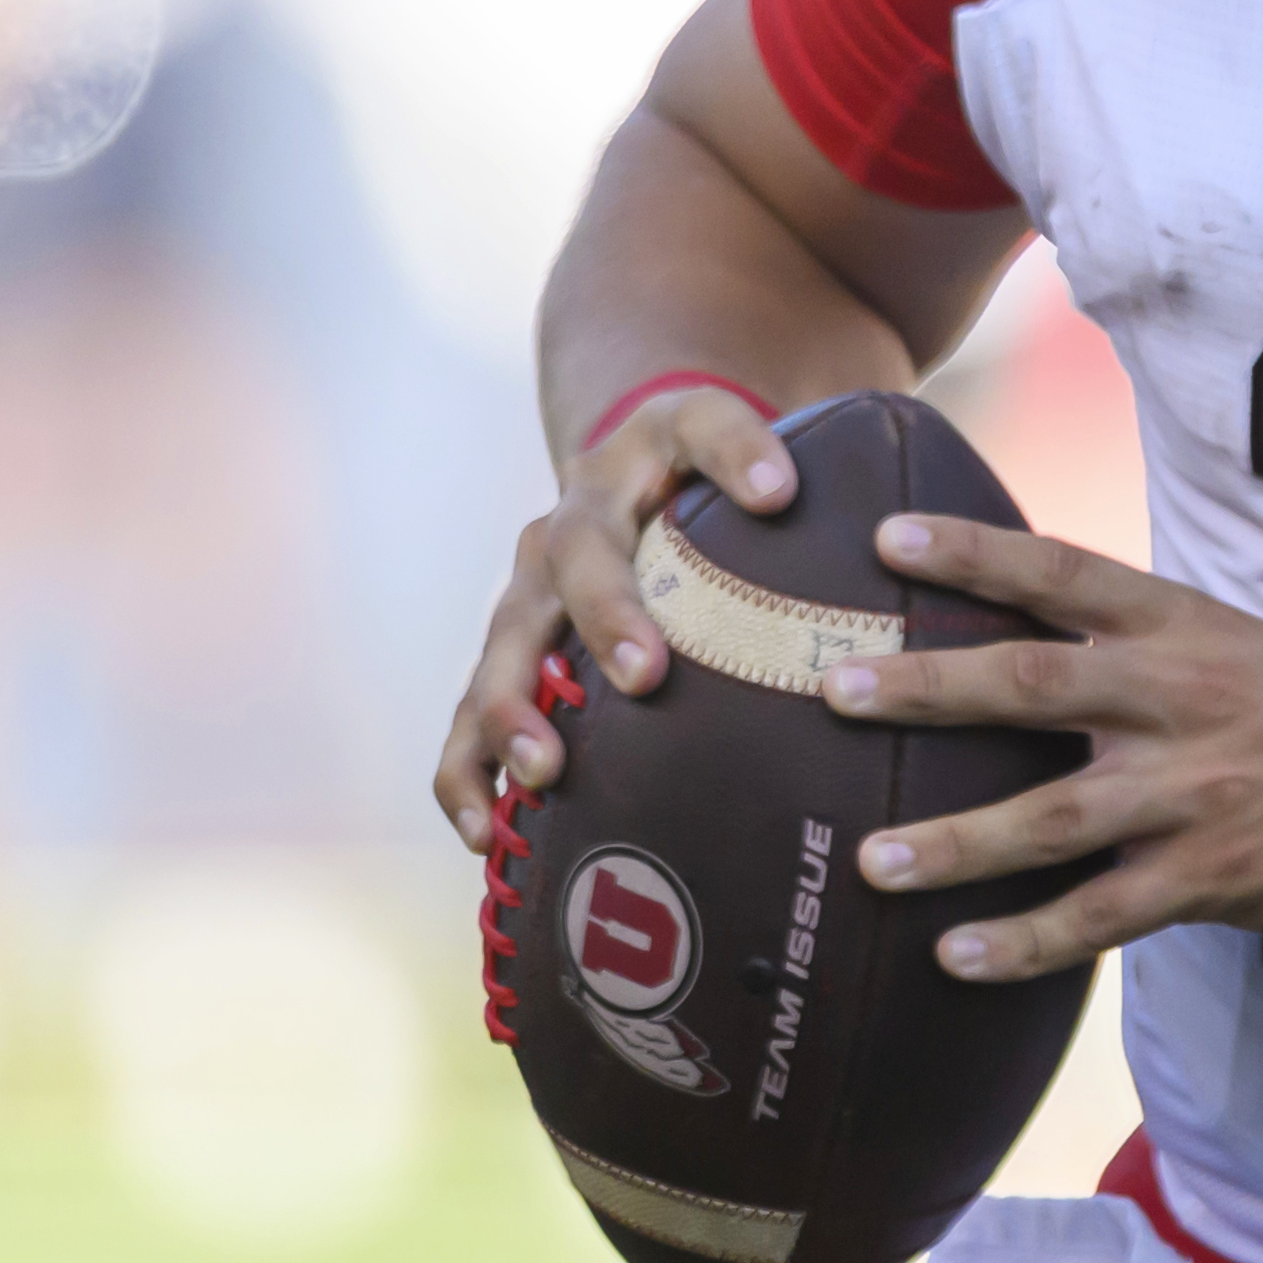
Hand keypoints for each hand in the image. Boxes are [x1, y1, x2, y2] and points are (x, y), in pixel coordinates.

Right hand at [430, 374, 804, 851]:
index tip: (779, 493)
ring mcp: (528, 592)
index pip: (699, 430)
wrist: (624, 482)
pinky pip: (468, 719)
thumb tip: (793, 498)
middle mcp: (572, 521)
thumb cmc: (705, 486)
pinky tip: (489, 832)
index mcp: (647, 451)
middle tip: (646, 673)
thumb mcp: (746, 457)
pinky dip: (468, 773)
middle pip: (579, 558)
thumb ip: (774, 465)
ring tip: (543, 769)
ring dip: (516, 708)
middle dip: (608, 615)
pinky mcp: (503, 658)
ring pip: (507, 645)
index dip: (737, 454)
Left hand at [828, 518, 1262, 981]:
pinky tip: (958, 958)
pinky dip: (1025, 942)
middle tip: (834, 688)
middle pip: (1030, 683)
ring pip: (1048, 816)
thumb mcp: (1252, 650)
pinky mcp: (1209, 877)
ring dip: (951, 840)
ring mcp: (1192, 793)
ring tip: (869, 857)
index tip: (889, 539)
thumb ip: (1155, 649)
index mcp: (1187, 630)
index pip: (1064, 575)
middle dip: (926, 687)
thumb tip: (1053, 644)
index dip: (975, 552)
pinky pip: (1099, 916)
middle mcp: (1180, 701)